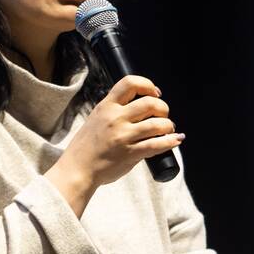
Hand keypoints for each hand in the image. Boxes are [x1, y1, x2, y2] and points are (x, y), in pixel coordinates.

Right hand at [46, 75, 182, 215]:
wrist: (77, 169)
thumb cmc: (86, 147)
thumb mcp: (96, 118)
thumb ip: (114, 111)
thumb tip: (140, 108)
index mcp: (106, 106)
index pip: (130, 83)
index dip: (147, 84)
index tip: (155, 92)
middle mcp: (116, 118)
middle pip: (150, 103)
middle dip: (163, 108)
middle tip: (162, 116)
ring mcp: (123, 136)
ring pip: (158, 124)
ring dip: (168, 126)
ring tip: (167, 130)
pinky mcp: (130, 153)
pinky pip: (157, 145)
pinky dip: (171, 141)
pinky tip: (175, 140)